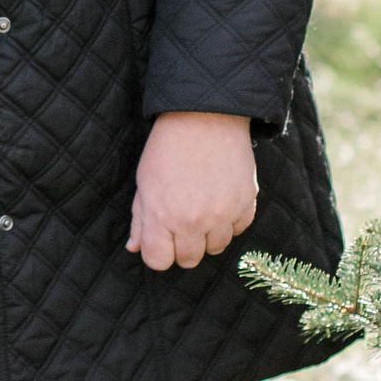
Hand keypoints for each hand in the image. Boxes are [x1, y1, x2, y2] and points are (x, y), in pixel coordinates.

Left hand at [126, 111, 257, 270]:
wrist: (205, 118)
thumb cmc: (168, 149)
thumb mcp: (145, 182)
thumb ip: (140, 219)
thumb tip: (135, 248)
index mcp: (162, 216)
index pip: (159, 262)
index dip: (158, 252)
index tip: (161, 238)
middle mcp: (193, 221)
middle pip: (189, 260)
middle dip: (183, 246)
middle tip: (183, 220)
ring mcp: (222, 214)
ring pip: (216, 248)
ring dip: (209, 234)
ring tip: (203, 206)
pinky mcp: (245, 204)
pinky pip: (238, 230)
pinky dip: (230, 220)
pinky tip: (221, 198)